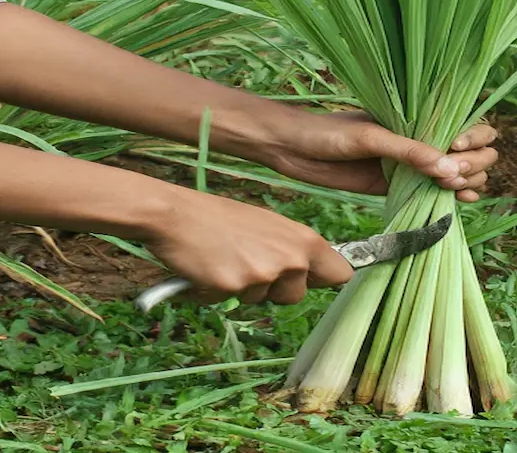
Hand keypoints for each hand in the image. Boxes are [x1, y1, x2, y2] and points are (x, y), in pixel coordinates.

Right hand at [144, 188, 353, 304]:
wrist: (176, 215)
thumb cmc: (219, 218)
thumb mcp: (267, 225)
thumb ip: (292, 248)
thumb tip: (309, 269)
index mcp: (303, 239)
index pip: (340, 273)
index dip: (324, 279)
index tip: (314, 279)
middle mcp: (290, 257)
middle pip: (297, 296)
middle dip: (275, 289)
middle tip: (249, 263)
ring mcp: (264, 274)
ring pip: (263, 300)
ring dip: (245, 290)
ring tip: (225, 260)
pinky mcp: (236, 287)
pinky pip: (231, 302)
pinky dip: (218, 292)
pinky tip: (208, 268)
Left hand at [263, 110, 497, 201]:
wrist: (294, 150)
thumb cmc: (329, 132)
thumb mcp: (371, 136)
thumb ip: (409, 152)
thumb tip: (450, 170)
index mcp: (418, 117)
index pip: (470, 124)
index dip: (474, 137)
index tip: (455, 147)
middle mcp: (420, 140)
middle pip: (473, 152)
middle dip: (473, 163)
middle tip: (451, 176)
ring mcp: (411, 165)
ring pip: (458, 174)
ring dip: (467, 182)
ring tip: (453, 189)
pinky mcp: (397, 186)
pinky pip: (433, 193)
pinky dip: (453, 197)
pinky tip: (460, 201)